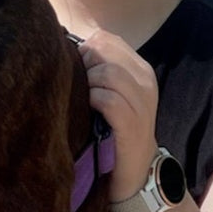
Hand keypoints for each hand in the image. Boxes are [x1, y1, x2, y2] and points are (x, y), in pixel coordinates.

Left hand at [79, 29, 158, 201]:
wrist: (136, 172)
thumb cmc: (115, 131)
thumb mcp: (114, 94)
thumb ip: (99, 71)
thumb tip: (67, 50)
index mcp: (140, 69)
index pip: (106, 39)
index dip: (84, 50)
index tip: (77, 70)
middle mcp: (145, 81)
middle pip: (104, 52)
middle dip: (82, 66)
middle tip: (75, 87)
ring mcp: (142, 102)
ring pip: (107, 73)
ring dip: (86, 85)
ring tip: (82, 101)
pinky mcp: (133, 123)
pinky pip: (109, 100)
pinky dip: (93, 102)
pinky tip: (87, 111)